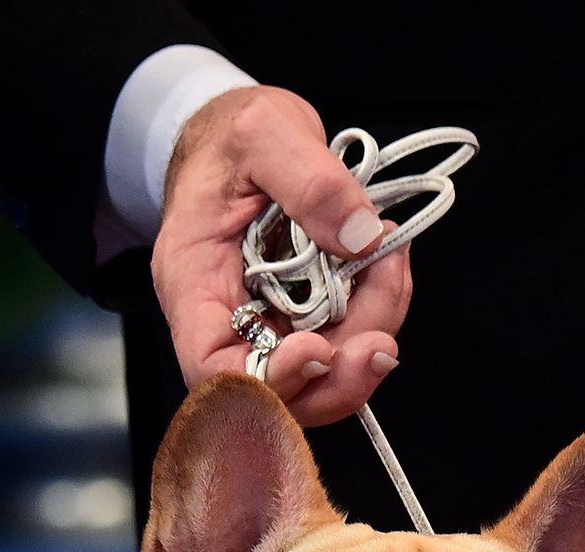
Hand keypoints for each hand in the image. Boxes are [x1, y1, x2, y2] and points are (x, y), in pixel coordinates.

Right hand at [154, 86, 412, 426]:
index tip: (320, 351)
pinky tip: (389, 264)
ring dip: (369, 334)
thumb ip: (311, 179)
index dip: (267, 382)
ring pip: (321, 370)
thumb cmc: (232, 132)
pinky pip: (344, 335)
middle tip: (382, 340)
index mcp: (192, 282)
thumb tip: (360, 237)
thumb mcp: (265, 130)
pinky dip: (376, 310)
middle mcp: (226, 315)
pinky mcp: (305, 311)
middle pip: (277, 388)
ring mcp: (269, 318)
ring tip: (392, 265)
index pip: (212, 369)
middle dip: (338, 375)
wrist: (242, 131)